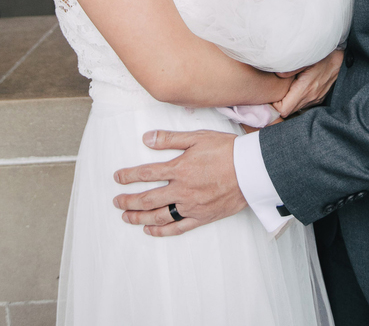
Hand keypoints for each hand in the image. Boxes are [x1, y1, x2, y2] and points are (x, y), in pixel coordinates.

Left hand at [113, 129, 246, 235]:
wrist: (251, 170)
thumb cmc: (227, 150)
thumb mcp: (197, 137)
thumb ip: (170, 139)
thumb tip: (147, 138)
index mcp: (179, 168)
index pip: (146, 173)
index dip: (129, 176)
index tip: (118, 178)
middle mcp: (182, 190)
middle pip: (148, 198)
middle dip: (128, 200)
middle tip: (116, 202)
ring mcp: (191, 206)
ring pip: (159, 215)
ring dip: (139, 217)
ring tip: (127, 217)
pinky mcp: (202, 217)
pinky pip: (178, 227)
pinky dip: (162, 231)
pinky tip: (151, 230)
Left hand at [273, 49, 342, 117]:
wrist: (340, 59)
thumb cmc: (322, 56)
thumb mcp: (305, 58)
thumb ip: (291, 68)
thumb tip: (277, 74)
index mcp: (305, 89)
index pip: (284, 109)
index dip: (274, 105)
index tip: (270, 95)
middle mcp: (311, 97)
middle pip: (288, 111)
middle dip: (278, 105)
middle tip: (271, 94)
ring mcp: (315, 99)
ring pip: (296, 108)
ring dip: (287, 103)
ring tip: (281, 91)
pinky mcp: (318, 97)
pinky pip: (303, 104)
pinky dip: (295, 100)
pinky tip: (292, 90)